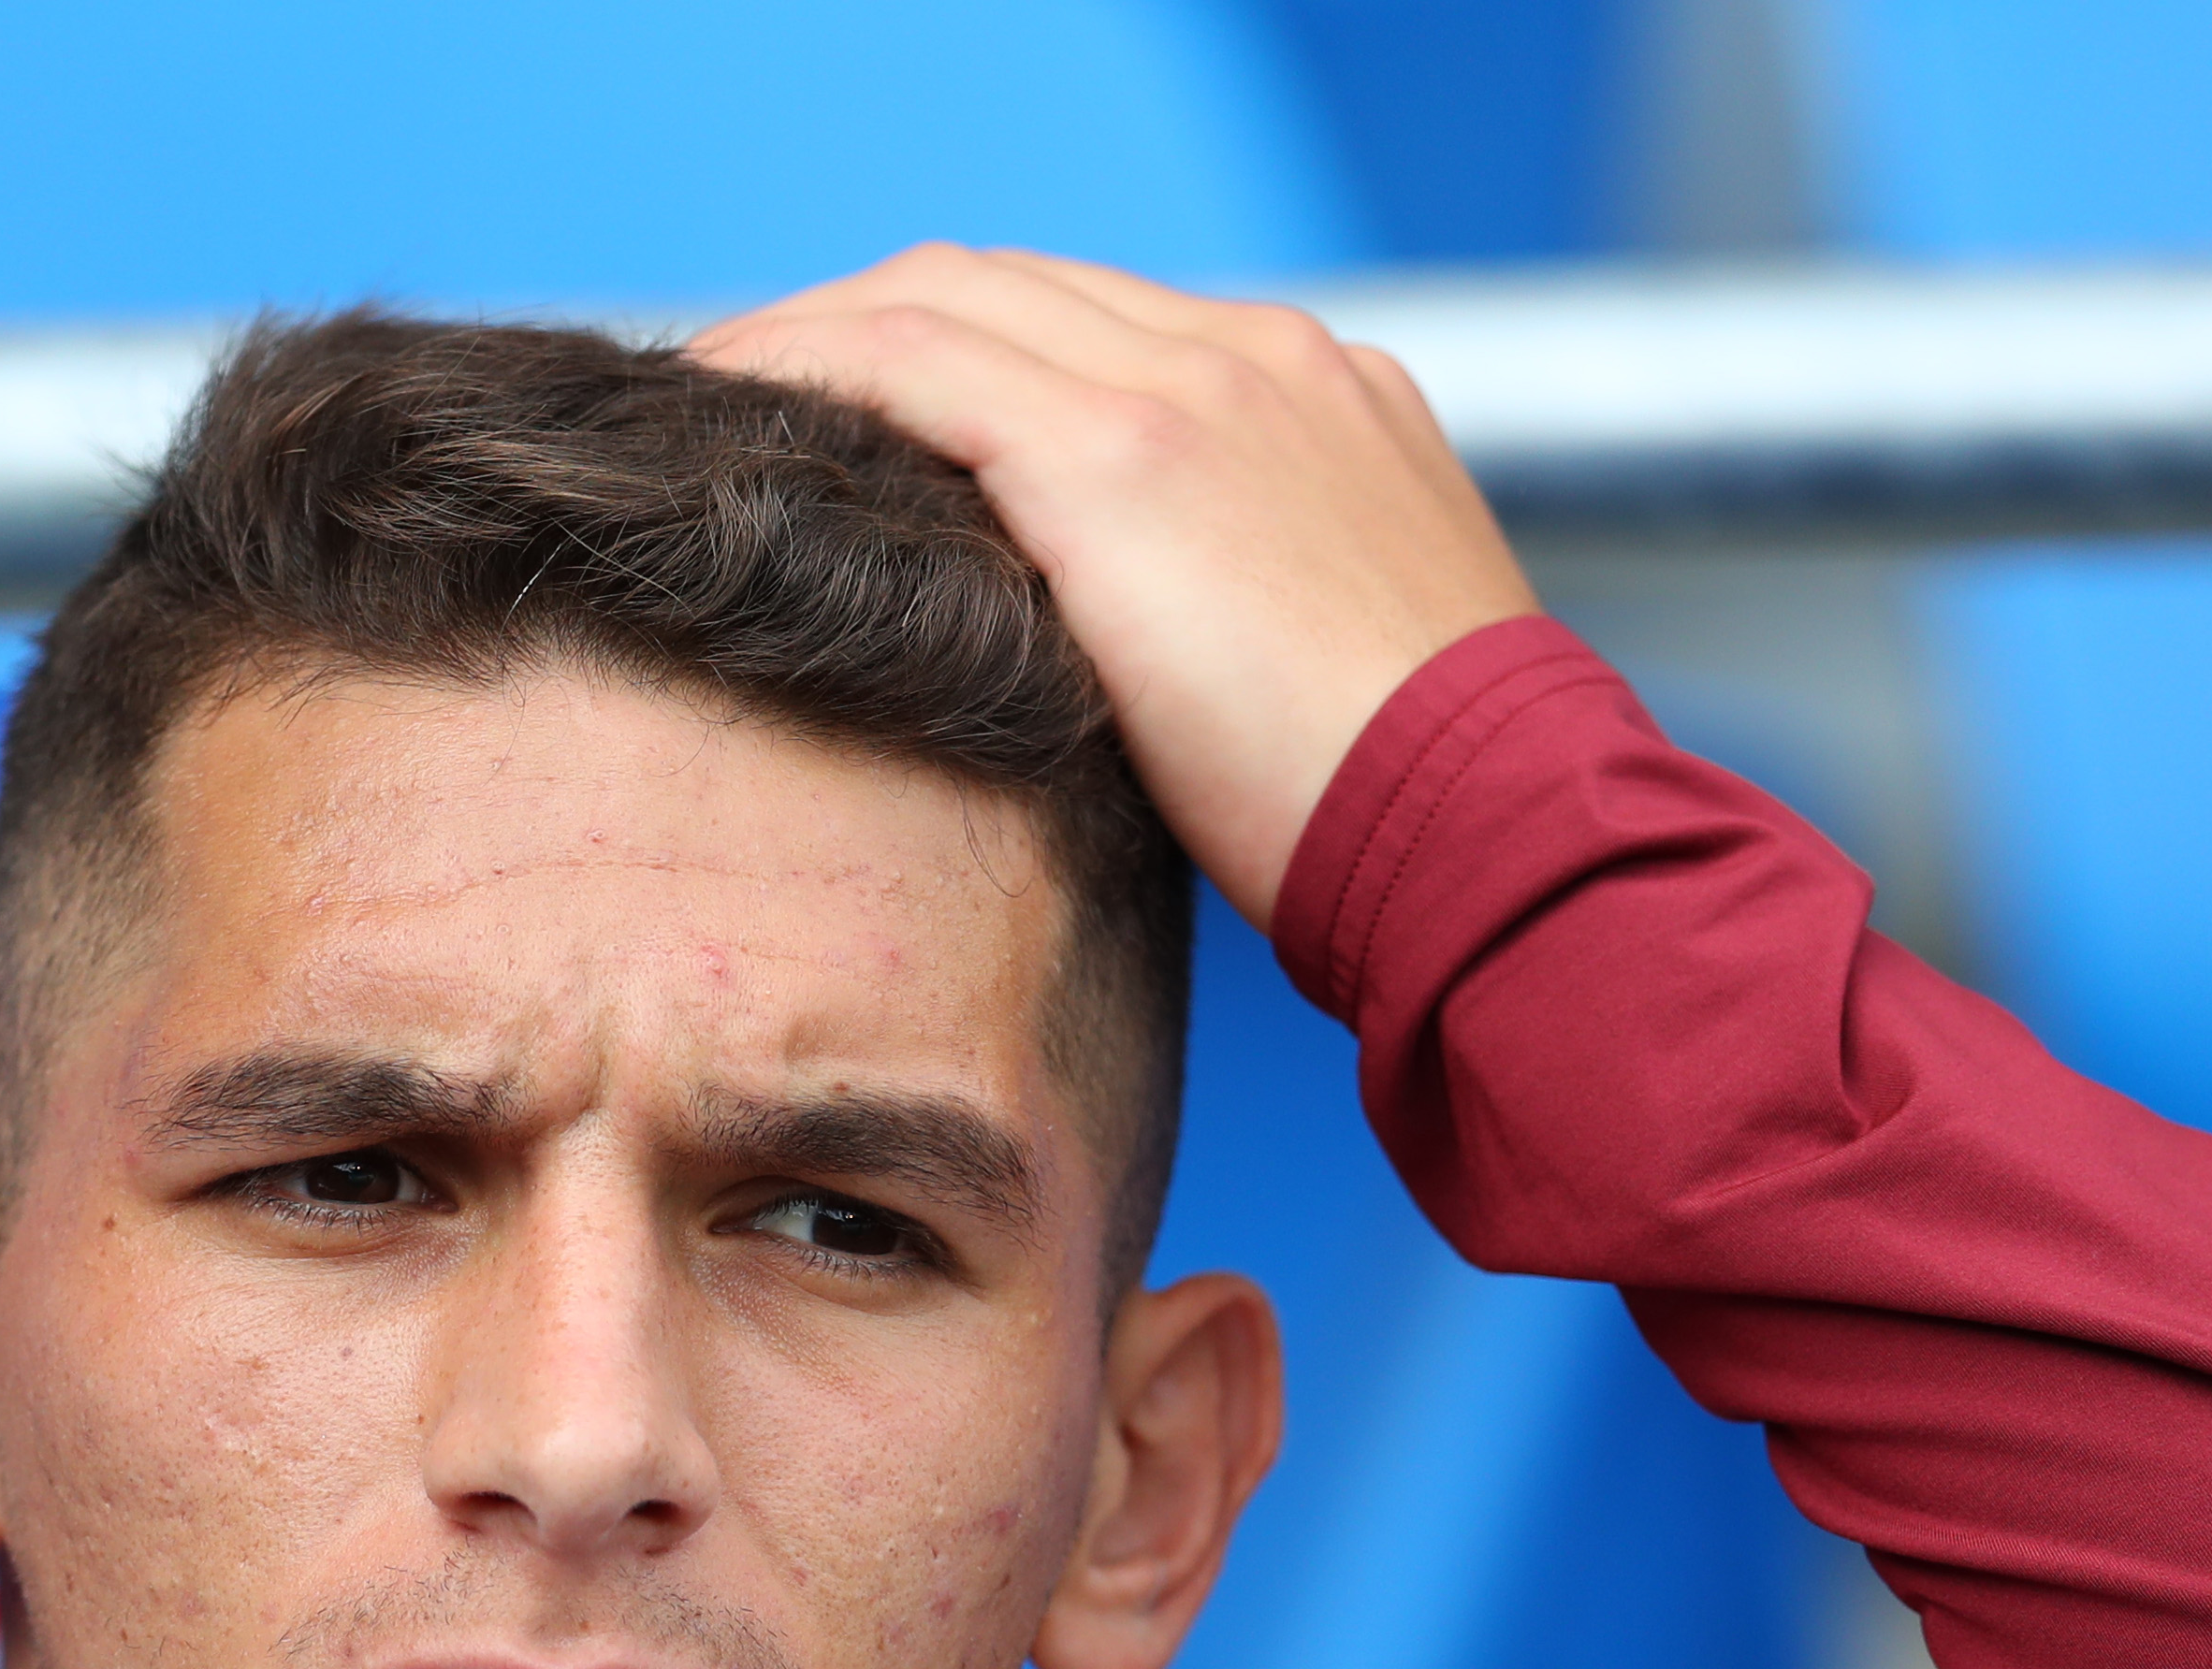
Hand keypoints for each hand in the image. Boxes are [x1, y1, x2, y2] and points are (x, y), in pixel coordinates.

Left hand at [690, 246, 1536, 936]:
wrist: (1498, 836)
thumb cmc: (1413, 823)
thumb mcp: (1325, 683)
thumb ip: (1224, 632)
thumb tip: (1094, 693)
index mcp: (1321, 401)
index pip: (1099, 334)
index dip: (966, 368)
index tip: (868, 441)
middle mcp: (1261, 360)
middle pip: (1012, 290)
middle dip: (872, 332)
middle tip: (756, 409)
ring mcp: (1199, 390)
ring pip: (948, 301)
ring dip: (815, 341)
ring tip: (713, 412)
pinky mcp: (1127, 457)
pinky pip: (912, 362)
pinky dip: (808, 371)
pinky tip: (730, 421)